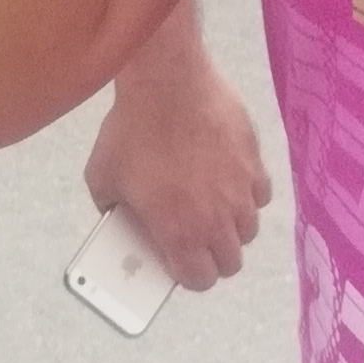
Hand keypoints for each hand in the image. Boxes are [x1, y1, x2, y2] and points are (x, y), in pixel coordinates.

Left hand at [87, 46, 273, 286]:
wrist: (168, 82)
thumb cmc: (132, 130)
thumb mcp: (103, 178)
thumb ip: (113, 208)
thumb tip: (117, 217)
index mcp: (180, 232)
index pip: (200, 280)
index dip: (189, 277)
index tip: (178, 264)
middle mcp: (217, 219)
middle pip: (231, 262)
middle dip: (213, 258)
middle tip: (196, 241)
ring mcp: (241, 190)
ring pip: (249, 229)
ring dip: (232, 228)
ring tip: (213, 210)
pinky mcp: (254, 161)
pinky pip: (260, 193)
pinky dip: (248, 195)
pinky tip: (229, 181)